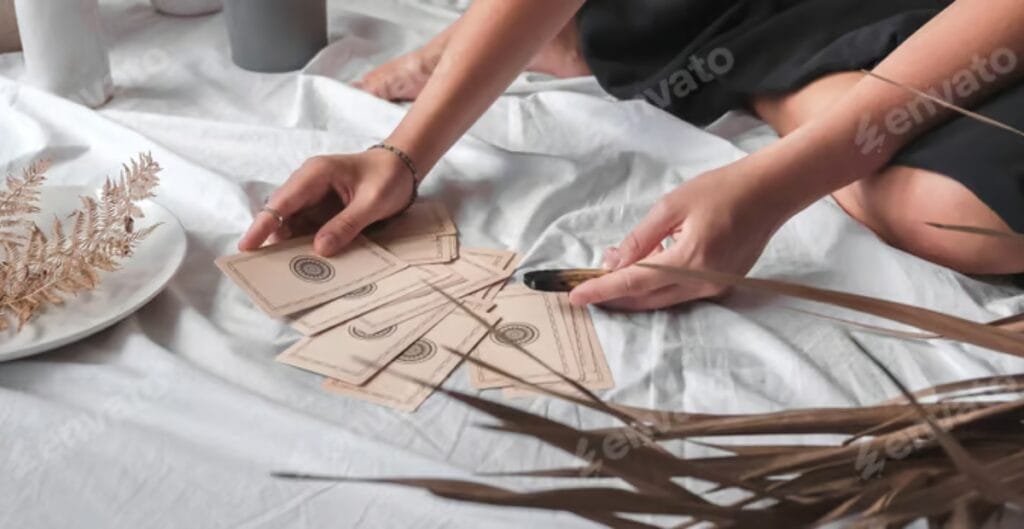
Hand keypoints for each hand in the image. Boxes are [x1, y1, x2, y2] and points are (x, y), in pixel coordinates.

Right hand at [238, 150, 414, 255]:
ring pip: (291, 225)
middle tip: (265, 270)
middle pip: (280, 215)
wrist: (402, 167)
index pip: (281, 202)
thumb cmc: (388, 177)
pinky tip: (306, 263)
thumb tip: (319, 249)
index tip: (247, 247)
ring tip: (285, 273)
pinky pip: (306, 229)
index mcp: (315, 174)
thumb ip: (346, 224)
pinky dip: (304, 245)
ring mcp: (312, 197)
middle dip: (272, 240)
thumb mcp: (372, 202)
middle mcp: (307, 184)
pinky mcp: (320, 210)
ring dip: (289, 246)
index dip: (263, 225)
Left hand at [569, 158, 790, 310]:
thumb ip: (640, 238)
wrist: (771, 191)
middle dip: (615, 296)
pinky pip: (681, 293)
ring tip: (613, 272)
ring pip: (663, 300)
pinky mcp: (722, 285)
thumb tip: (613, 262)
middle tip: (588, 285)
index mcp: (690, 260)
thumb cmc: (722, 190)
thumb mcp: (672, 206)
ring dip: (635, 292)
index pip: (634, 283)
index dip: (602, 290)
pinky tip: (646, 267)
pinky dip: (658, 285)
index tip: (576, 296)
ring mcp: (716, 288)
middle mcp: (704, 283)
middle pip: (647, 300)